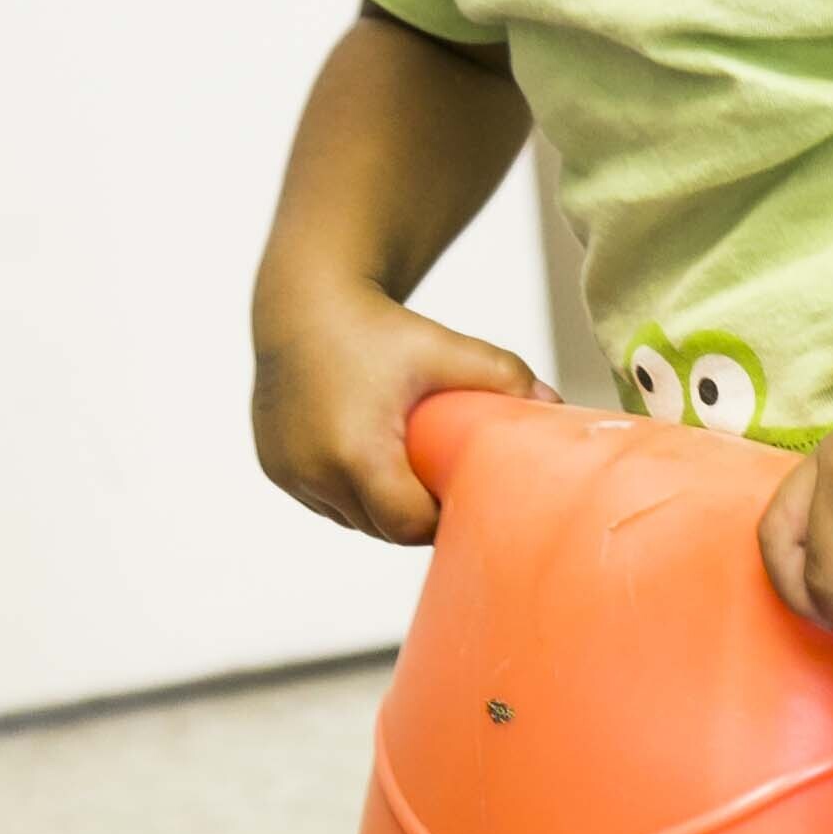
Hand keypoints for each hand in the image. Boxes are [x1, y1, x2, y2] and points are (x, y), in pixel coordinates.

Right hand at [252, 275, 557, 544]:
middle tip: (452, 493)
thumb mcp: (444, 349)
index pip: (409, 526)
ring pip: (353, 519)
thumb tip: (557, 403)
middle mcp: (315, 471)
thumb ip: (503, 375)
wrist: (301, 304)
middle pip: (382, 529)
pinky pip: (326, 501)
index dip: (441, 520)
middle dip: (416, 519)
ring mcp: (289, 472)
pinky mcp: (275, 467)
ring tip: (415, 481)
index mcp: (357, 453)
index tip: (467, 501)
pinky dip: (351, 495)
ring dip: (382, 511)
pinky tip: (377, 471)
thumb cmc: (377, 328)